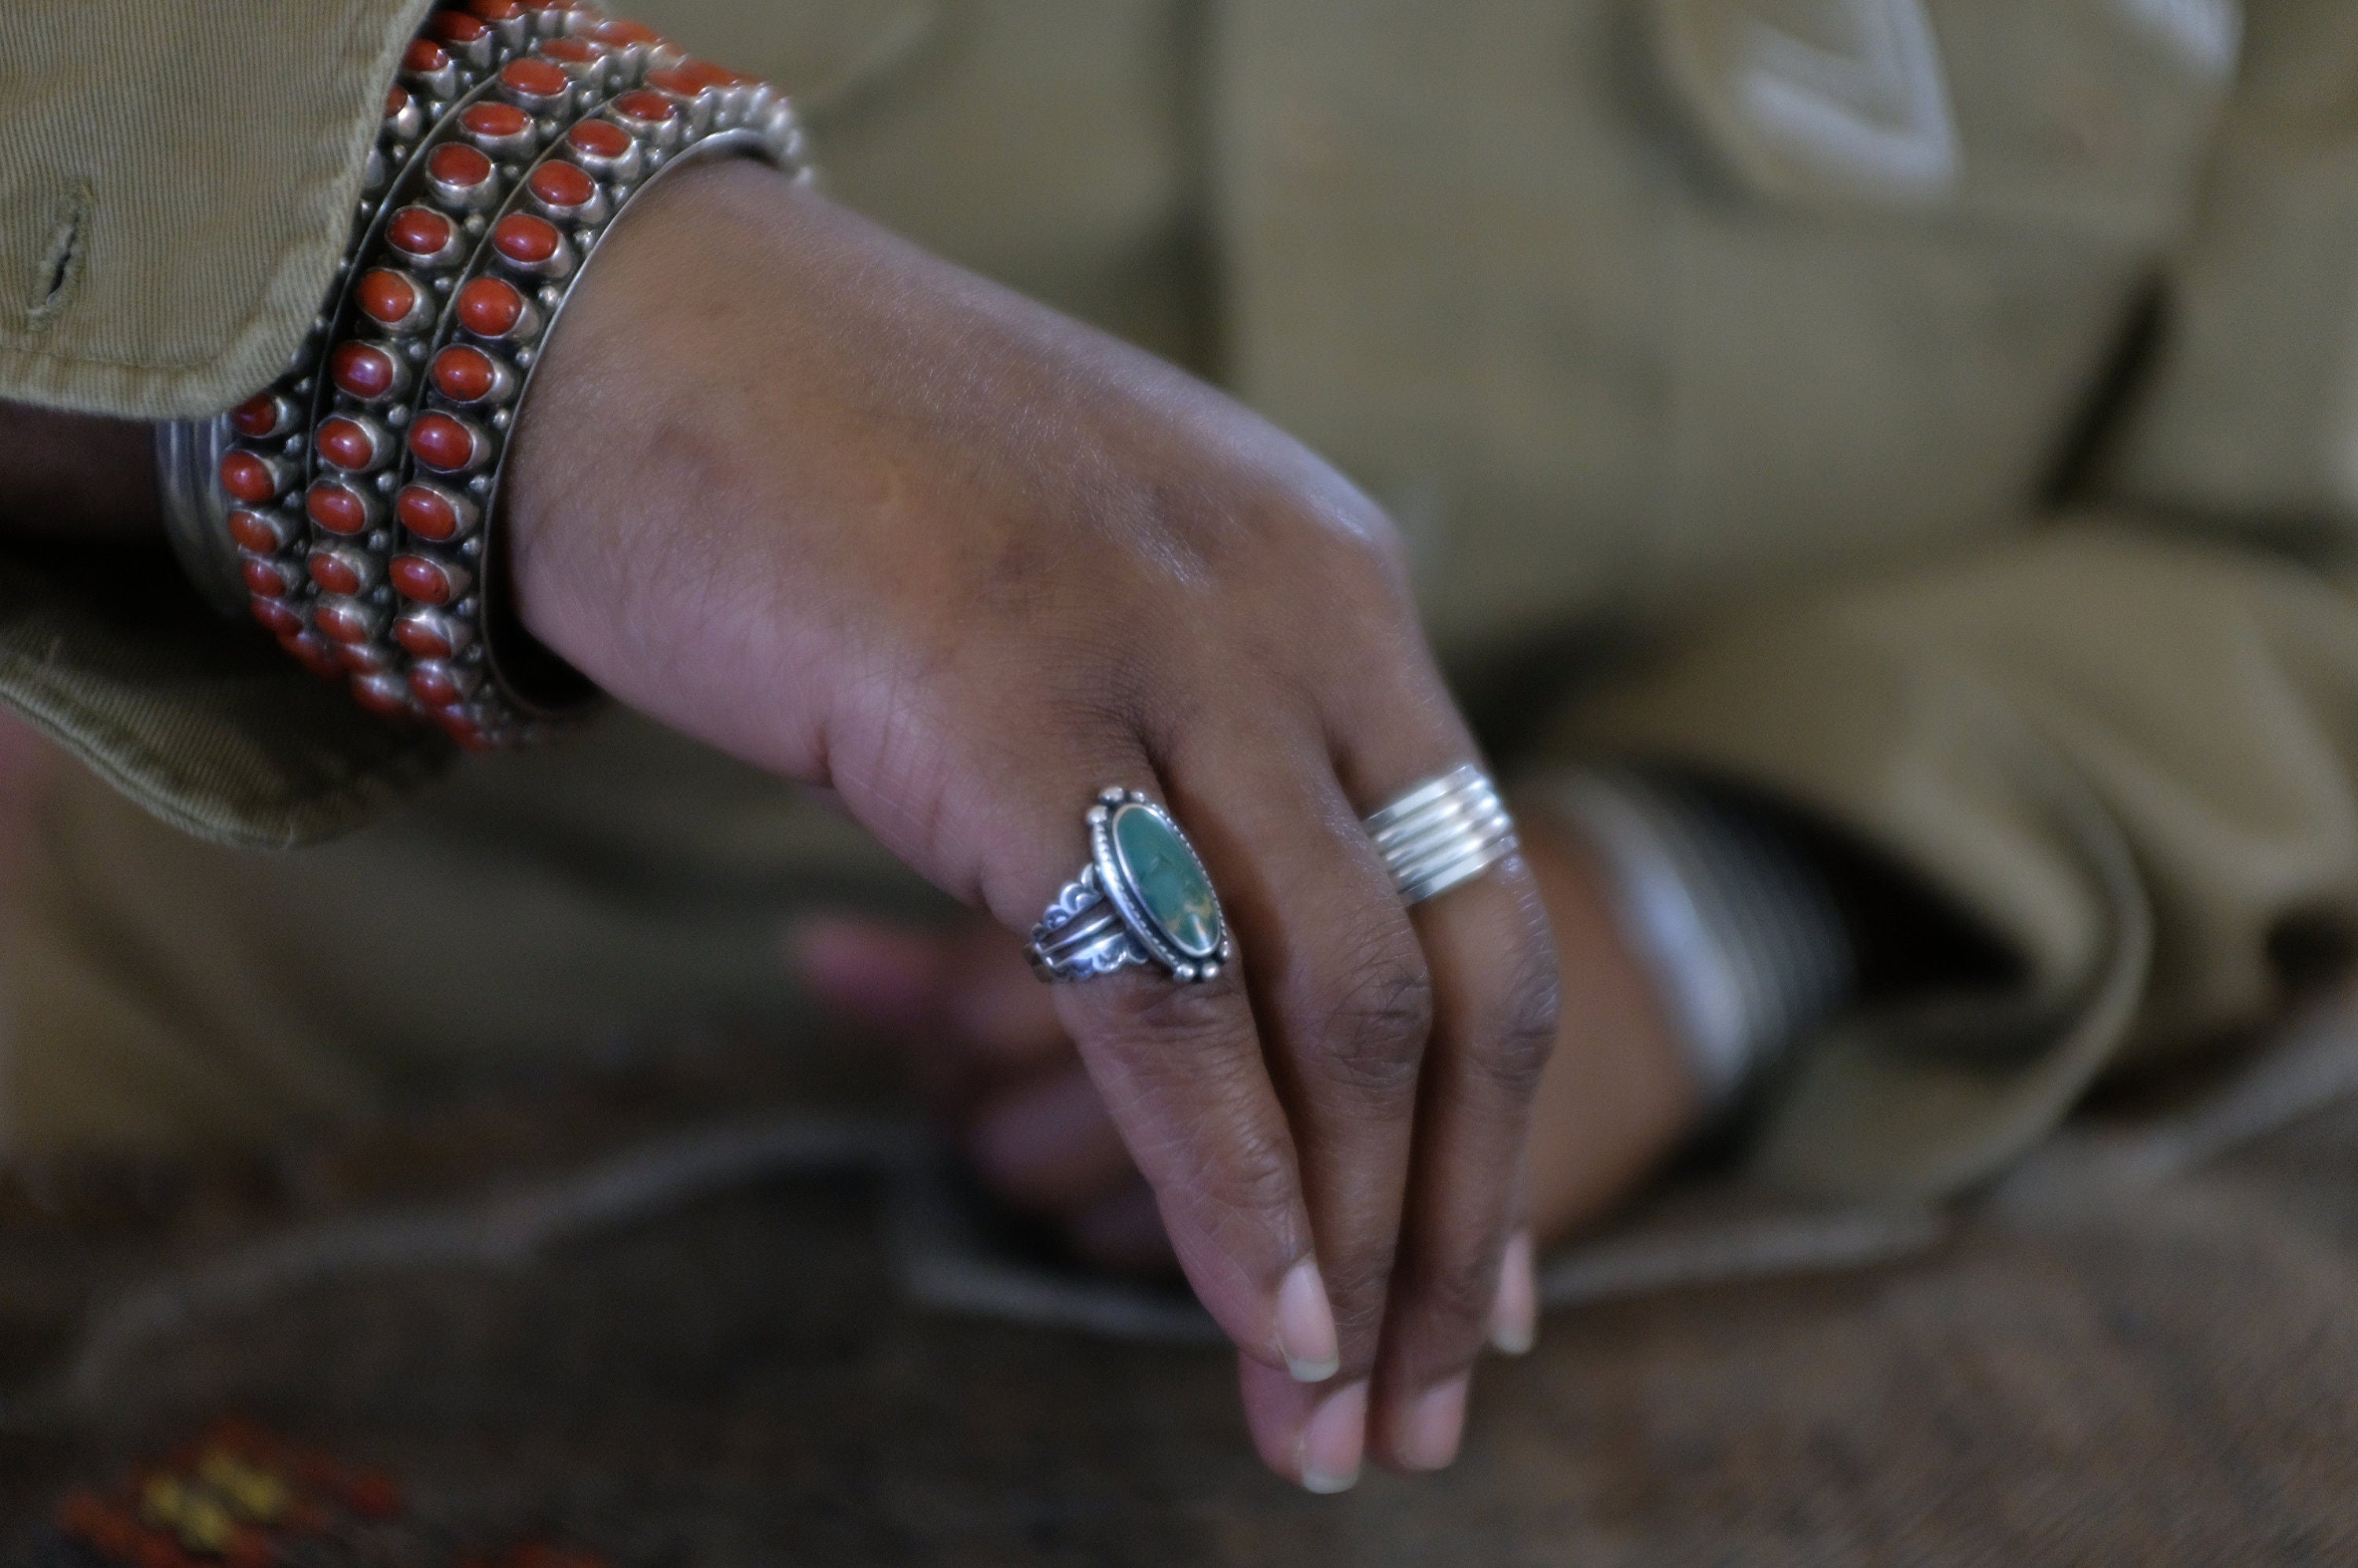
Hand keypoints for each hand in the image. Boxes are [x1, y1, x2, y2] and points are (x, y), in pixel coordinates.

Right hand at [506, 159, 1562, 1488]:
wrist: (630, 315)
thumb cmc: (832, 471)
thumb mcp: (1077, 596)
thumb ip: (1178, 737)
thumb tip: (1202, 921)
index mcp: (1332, 583)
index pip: (1477, 891)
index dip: (1493, 1121)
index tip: (1484, 1286)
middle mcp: (1303, 612)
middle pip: (1461, 975)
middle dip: (1459, 1222)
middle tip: (1431, 1409)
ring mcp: (1174, 652)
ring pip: (1345, 1012)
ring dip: (1353, 1250)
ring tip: (1332, 1426)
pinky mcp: (1022, 709)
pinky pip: (1172, 1004)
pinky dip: (1232, 1191)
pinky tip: (1262, 1325)